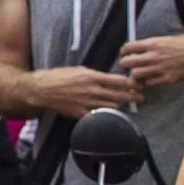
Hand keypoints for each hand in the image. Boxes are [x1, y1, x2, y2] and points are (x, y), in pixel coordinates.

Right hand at [25, 66, 139, 120]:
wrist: (43, 89)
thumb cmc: (59, 76)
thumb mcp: (79, 70)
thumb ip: (94, 75)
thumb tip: (107, 79)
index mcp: (92, 77)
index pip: (119, 81)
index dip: (132, 84)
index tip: (139, 85)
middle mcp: (93, 91)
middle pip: (119, 96)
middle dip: (132, 97)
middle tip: (140, 97)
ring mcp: (88, 103)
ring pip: (112, 106)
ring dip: (122, 105)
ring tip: (129, 105)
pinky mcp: (82, 113)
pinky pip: (99, 114)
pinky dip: (107, 112)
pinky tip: (112, 112)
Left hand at [117, 34, 183, 92]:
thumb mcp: (169, 38)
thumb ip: (155, 45)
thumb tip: (142, 49)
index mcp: (154, 43)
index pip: (129, 47)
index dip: (124, 51)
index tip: (124, 53)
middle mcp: (154, 56)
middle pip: (127, 62)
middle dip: (125, 64)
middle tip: (127, 65)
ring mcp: (160, 69)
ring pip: (135, 75)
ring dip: (135, 75)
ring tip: (138, 74)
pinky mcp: (168, 79)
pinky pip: (150, 83)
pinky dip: (148, 81)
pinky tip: (151, 78)